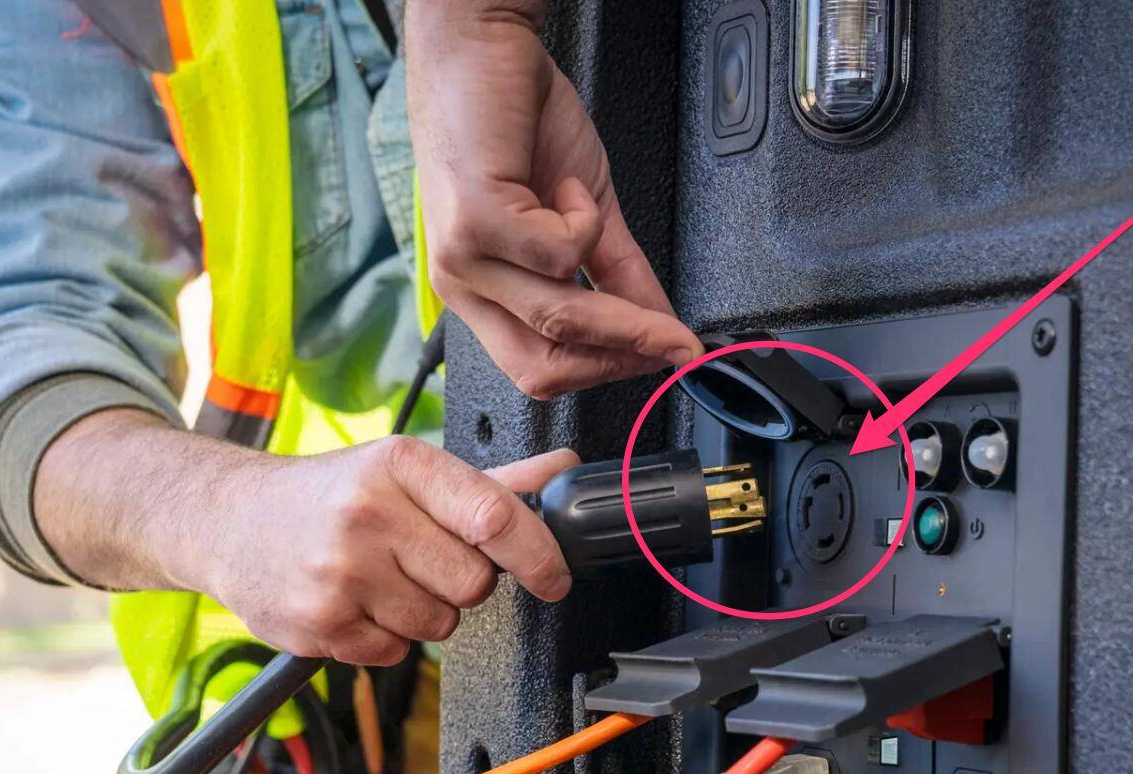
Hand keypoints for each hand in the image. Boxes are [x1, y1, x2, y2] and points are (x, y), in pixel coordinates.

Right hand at [205, 438, 579, 664]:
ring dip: (424, 612)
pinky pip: (395, 653)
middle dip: (462, 582)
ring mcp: (340, 573)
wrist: (229, 520)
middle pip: (474, 583)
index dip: (538, 554)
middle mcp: (368, 514)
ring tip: (381, 579)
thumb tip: (566, 471)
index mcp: (400, 465)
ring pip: (439, 624)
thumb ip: (492, 481)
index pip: (494, 516)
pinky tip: (355, 604)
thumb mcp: (406, 471)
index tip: (555, 577)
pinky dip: (385, 637)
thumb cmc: (331, 494)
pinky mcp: (319, 624)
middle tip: (422, 561)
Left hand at [407, 0, 701, 398]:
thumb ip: (620, 275)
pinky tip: (570, 188)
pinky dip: (585, 220)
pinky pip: (558, 254)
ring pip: (557, 317)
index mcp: (482, 291)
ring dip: (612, 293)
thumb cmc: (514, 116)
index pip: (543, 369)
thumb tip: (662, 328)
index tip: (665, 355)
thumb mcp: (582, 210)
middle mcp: (463, 284)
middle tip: (669, 336)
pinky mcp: (474, 220)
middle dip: (619, 353)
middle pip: (544, 366)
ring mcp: (463, 258)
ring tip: (607, 229)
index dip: (608, 371)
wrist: (480, 43)